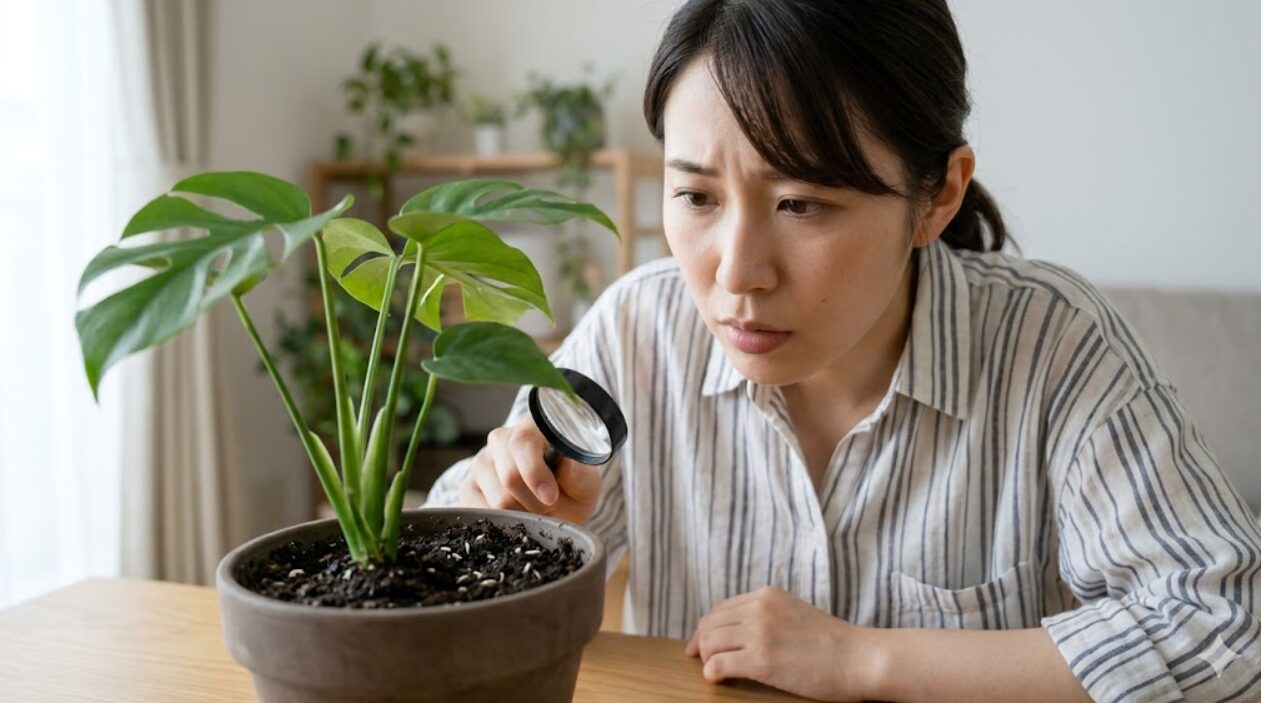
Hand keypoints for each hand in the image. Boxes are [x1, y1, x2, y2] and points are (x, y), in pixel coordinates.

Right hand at [456, 416, 602, 524]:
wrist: (555, 507)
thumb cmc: (572, 489)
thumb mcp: (586, 483)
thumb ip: (580, 475)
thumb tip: (569, 464)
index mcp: (532, 428)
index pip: (523, 442)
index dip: (535, 472)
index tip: (551, 497)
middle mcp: (500, 440)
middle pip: (509, 476)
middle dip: (536, 502)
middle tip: (551, 506)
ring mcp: (480, 463)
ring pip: (498, 500)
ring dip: (523, 515)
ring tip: (534, 510)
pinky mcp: (467, 489)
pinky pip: (482, 515)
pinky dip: (504, 525)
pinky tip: (516, 517)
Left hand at [684, 586, 874, 701]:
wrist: (859, 658)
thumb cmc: (833, 642)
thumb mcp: (794, 613)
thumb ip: (767, 615)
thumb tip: (737, 631)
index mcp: (766, 595)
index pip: (720, 609)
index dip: (706, 628)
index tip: (700, 644)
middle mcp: (758, 609)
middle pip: (710, 624)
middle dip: (701, 644)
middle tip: (700, 660)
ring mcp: (759, 633)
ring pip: (709, 643)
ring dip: (706, 659)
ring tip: (715, 671)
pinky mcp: (762, 660)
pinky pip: (718, 665)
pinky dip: (712, 673)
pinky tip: (718, 680)